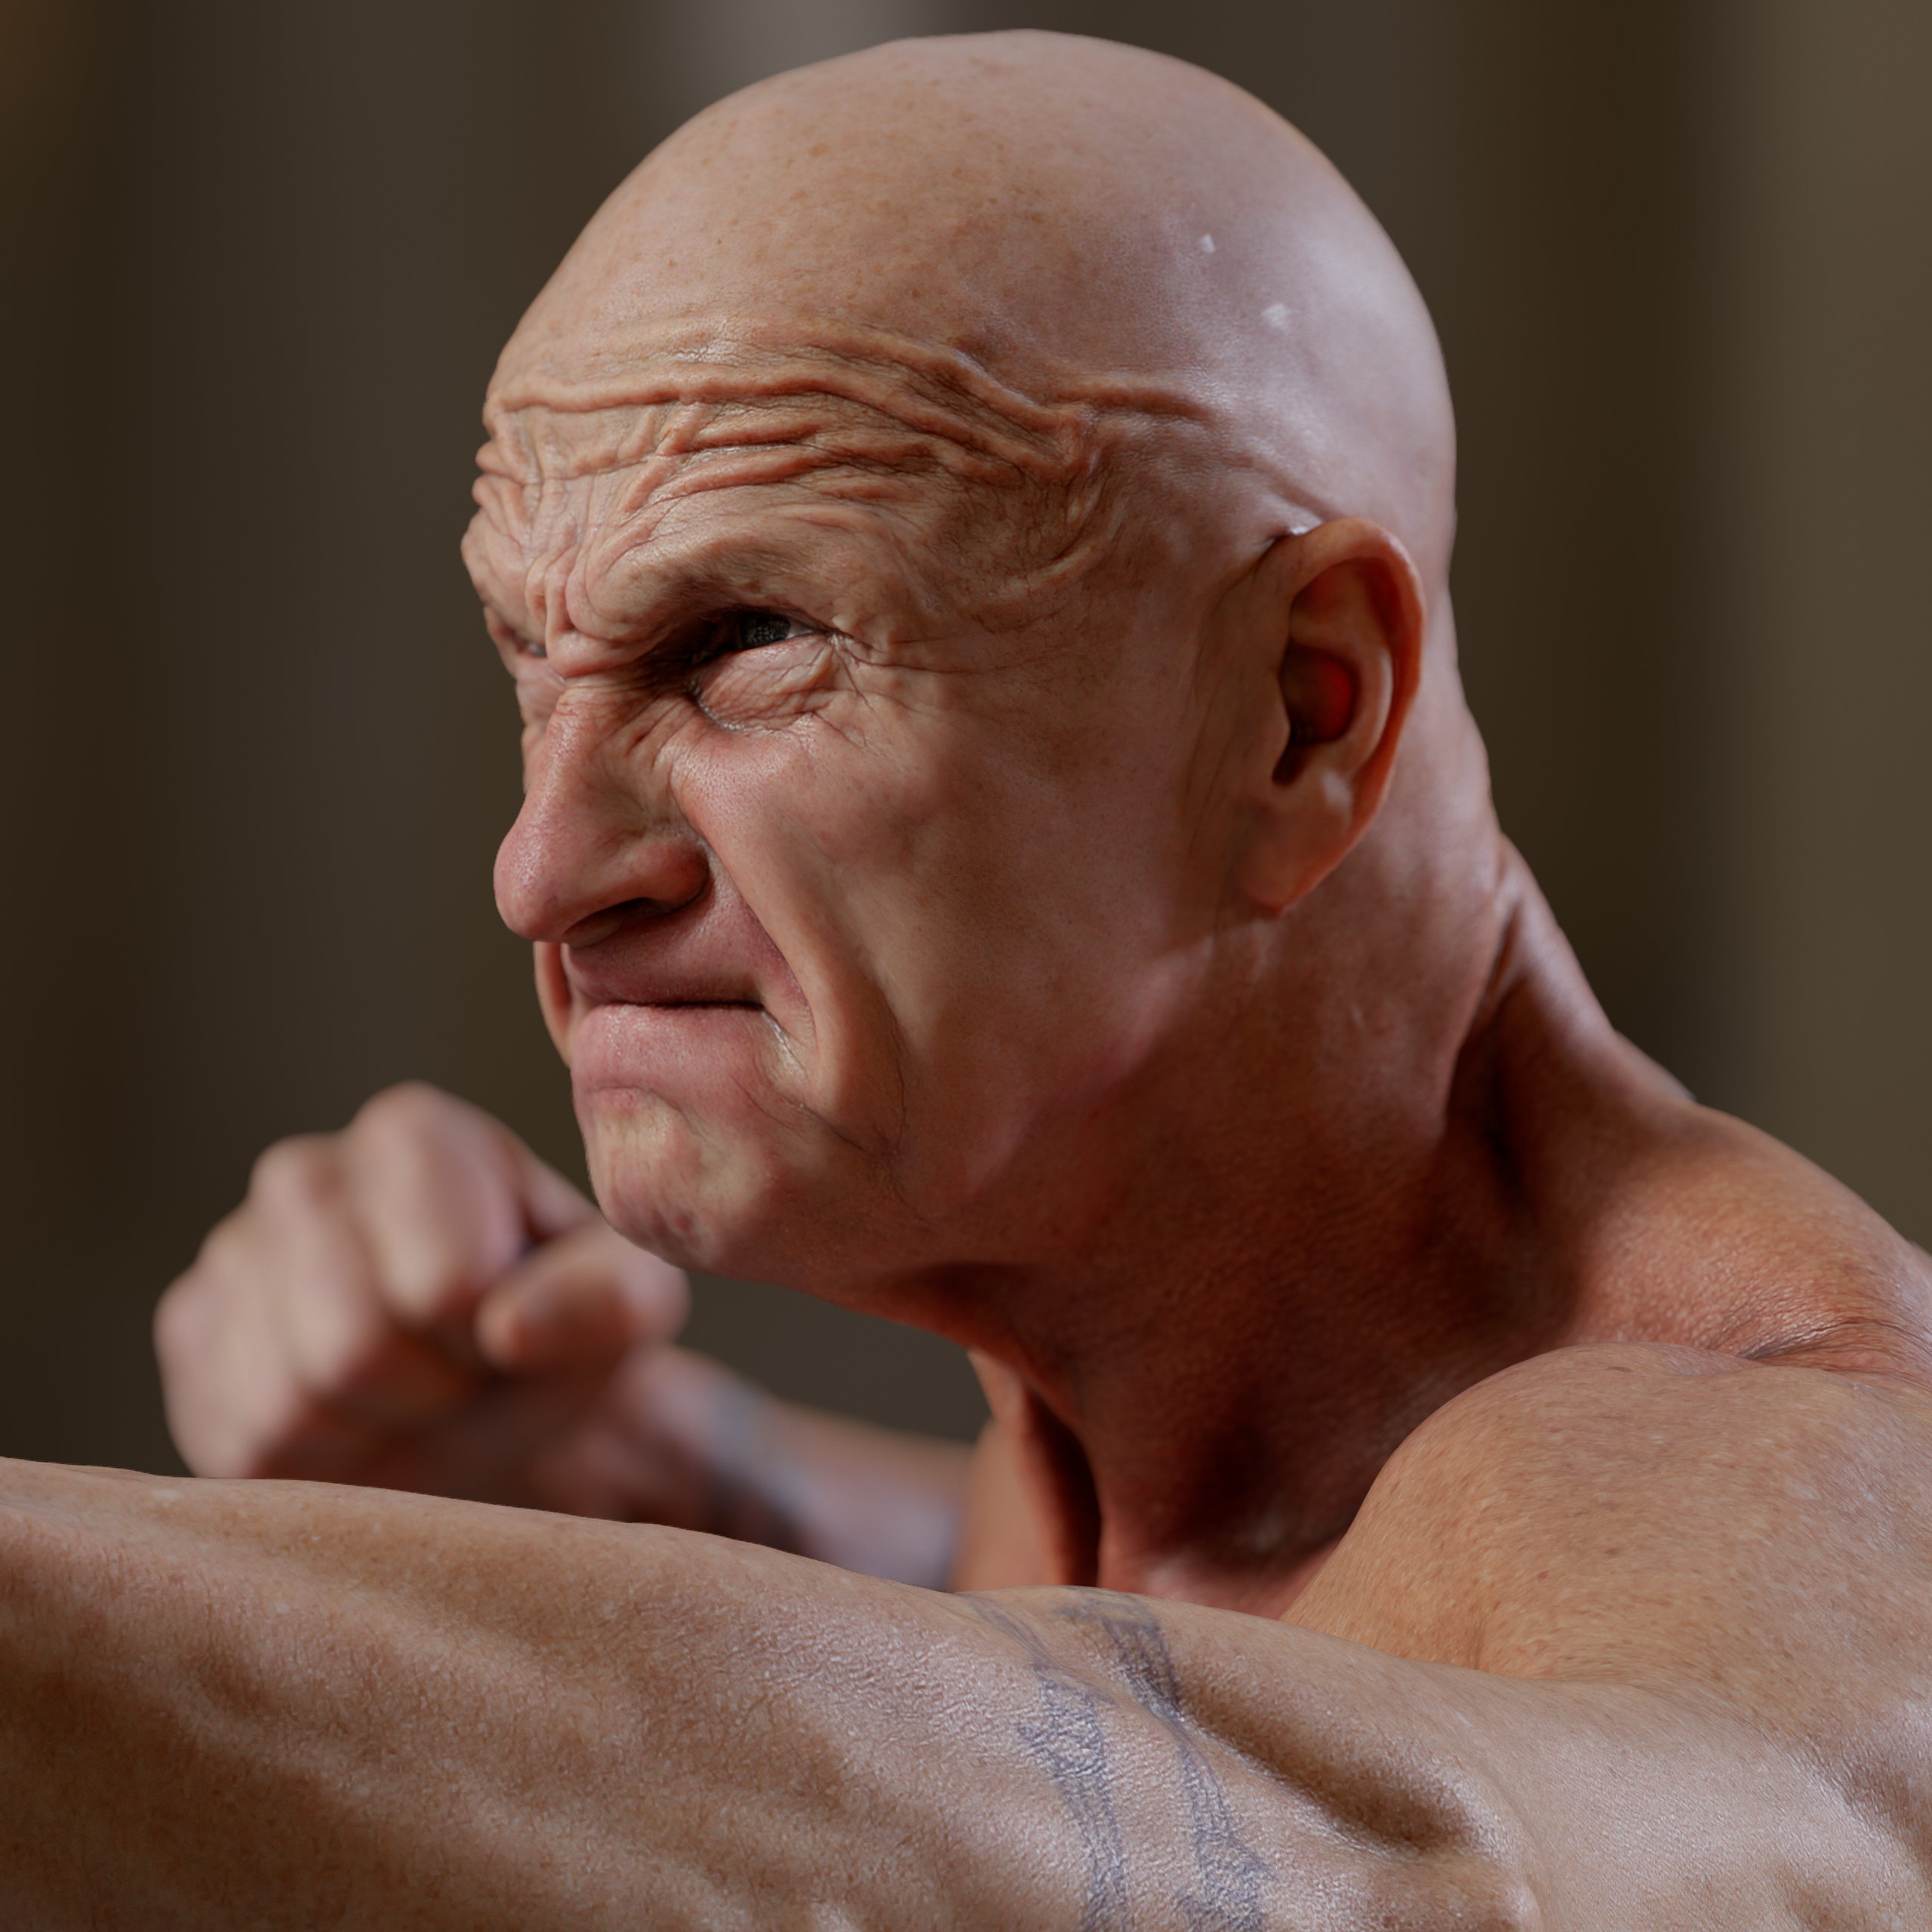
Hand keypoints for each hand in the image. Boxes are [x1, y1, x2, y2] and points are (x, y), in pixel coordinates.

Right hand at [155, 1082, 688, 1507]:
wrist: (485, 1396)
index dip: (490, 1333)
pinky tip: (354, 1415)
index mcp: (414, 1133)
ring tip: (413, 1392)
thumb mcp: (630, 1307)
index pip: (442, 1280)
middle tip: (463, 1372)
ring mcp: (233, 1251)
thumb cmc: (560, 1329)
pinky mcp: (191, 1334)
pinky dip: (315, 1458)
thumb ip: (612, 1300)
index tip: (511, 1325)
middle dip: (431, 1389)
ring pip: (291, 1403)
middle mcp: (304, 1173)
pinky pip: (243, 1440)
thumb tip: (514, 1328)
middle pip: (353, 1346)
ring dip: (375, 1428)